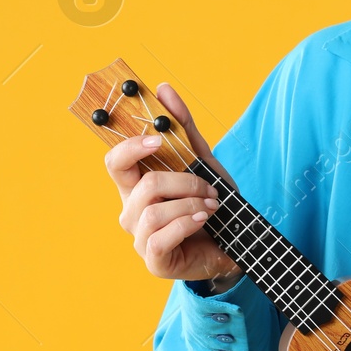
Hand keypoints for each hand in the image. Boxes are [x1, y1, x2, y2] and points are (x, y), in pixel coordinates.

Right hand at [104, 82, 241, 287]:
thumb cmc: (210, 202)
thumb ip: (183, 127)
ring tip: (210, 206)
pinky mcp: (153, 261)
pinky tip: (202, 220)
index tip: (157, 139)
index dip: (130, 146)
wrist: (235, 242)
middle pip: (143, 184)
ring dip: (190, 203)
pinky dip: (185, 225)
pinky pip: (159, 238)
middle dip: (183, 180)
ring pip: (153, 211)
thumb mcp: (202, 160)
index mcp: (136, 185)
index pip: (115, 161)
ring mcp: (140, 237)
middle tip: (207, 185)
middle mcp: (131, 210)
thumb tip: (163, 89)